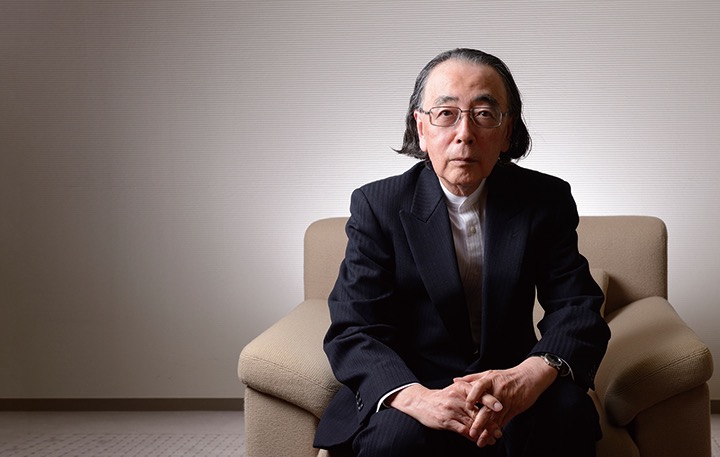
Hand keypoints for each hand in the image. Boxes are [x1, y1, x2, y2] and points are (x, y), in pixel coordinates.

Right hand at [386, 383, 502, 442]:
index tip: (501, 408)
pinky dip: (473, 436)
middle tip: (499, 432)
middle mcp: (457, 398)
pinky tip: (478, 440)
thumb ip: (472, 391)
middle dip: (490, 423)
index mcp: (461, 387)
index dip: (490, 401)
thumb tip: (490, 397)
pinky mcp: (446, 421)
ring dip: (484, 433)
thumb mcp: (456, 389)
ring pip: (472, 423)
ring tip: (492, 439)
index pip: (479, 394)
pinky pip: (463, 430)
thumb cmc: (443, 397)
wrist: (422, 402)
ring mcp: (451, 410)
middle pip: (477, 411)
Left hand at [454, 357, 557, 445]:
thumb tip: (455, 381)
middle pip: (487, 407)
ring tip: (480, 441)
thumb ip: (472, 378)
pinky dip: (497, 429)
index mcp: (490, 380)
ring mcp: (507, 400)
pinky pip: (504, 420)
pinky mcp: (515, 408)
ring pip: (496, 418)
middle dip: (479, 422)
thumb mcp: (489, 374)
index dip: (473, 396)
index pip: (480, 387)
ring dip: (488, 431)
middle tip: (471, 433)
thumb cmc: (506, 376)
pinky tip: (491, 437)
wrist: (529, 377)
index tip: (467, 406)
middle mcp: (498, 391)